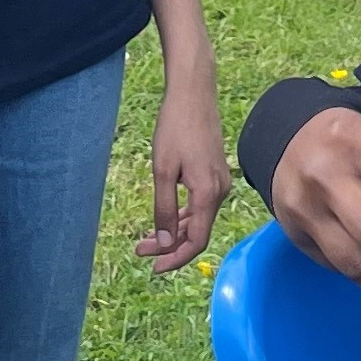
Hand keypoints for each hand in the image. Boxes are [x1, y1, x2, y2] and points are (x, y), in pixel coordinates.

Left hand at [137, 79, 233, 271]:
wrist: (192, 93)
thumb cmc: (175, 127)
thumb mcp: (163, 171)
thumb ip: (165, 209)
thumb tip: (167, 242)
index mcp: (207, 193)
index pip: (197, 241)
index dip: (176, 258)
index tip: (154, 267)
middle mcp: (219, 191)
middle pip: (198, 233)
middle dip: (170, 246)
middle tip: (141, 251)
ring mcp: (219, 182)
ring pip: (199, 220)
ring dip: (175, 232)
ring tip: (147, 239)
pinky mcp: (215, 173)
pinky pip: (202, 205)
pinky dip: (184, 216)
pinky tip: (167, 217)